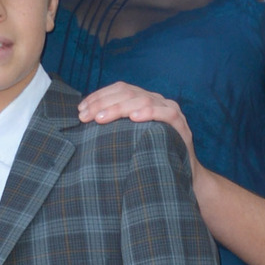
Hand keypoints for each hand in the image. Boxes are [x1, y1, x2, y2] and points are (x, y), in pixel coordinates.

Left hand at [78, 83, 196, 168]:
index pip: (119, 89)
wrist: (183, 175)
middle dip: (103, 103)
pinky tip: (134, 118)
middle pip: (128, 92)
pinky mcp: (181, 125)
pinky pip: (166, 113)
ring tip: (101, 118)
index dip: (99, 96)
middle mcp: (157, 101)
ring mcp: (170, 110)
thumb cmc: (150, 156)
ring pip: (143, 100)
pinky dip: (150, 113)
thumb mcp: (128, 139)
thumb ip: (114, 128)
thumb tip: (85, 124)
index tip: (81, 110)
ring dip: (119, 108)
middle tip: (85, 116)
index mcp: (143, 100)